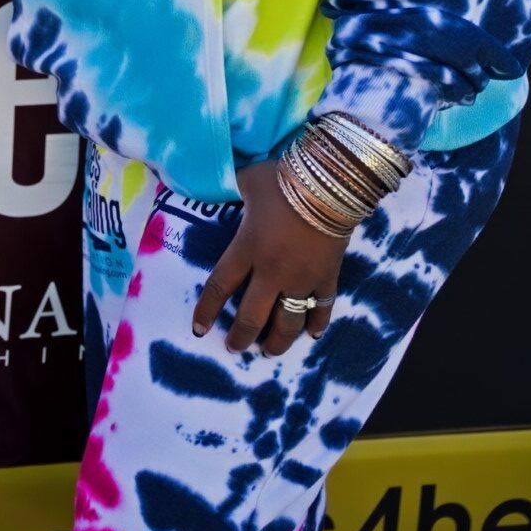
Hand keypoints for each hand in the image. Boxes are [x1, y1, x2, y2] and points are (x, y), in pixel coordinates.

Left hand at [191, 160, 347, 354]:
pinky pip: (321, 308)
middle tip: (234, 348)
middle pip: (252, 316)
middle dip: (240, 337)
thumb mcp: (248, 178)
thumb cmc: (284, 179)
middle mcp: (272, 272)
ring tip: (268, 351)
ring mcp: (302, 279)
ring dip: (277, 341)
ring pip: (287, 323)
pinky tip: (312, 334)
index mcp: (247, 248)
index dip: (206, 310)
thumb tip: (216, 179)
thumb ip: (232, 186)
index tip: (198, 329)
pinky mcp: (328, 277)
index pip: (219, 286)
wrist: (331, 183)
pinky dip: (316, 323)